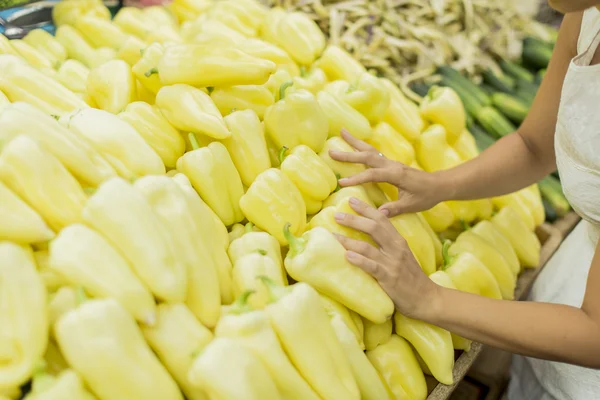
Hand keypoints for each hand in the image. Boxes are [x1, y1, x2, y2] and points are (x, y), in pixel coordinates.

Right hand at [329, 130, 444, 216]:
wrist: (439, 184)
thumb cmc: (427, 195)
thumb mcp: (413, 205)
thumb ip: (395, 209)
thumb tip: (378, 213)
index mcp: (396, 175)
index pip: (373, 175)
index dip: (357, 178)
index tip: (342, 183)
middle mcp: (392, 165)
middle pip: (368, 156)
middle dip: (349, 153)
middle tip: (331, 150)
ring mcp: (391, 163)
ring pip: (370, 150)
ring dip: (355, 142)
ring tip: (342, 132)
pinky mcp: (391, 164)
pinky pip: (374, 153)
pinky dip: (362, 147)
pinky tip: (355, 144)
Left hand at [333, 197, 438, 318]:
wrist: (427, 299)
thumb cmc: (411, 278)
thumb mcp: (402, 256)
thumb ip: (388, 244)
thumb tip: (369, 231)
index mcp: (399, 241)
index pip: (381, 219)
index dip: (366, 208)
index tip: (351, 200)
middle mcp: (396, 249)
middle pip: (373, 227)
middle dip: (354, 219)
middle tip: (337, 215)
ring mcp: (392, 263)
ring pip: (367, 247)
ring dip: (348, 240)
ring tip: (333, 236)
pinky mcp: (389, 278)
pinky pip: (372, 266)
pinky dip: (359, 260)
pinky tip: (347, 255)